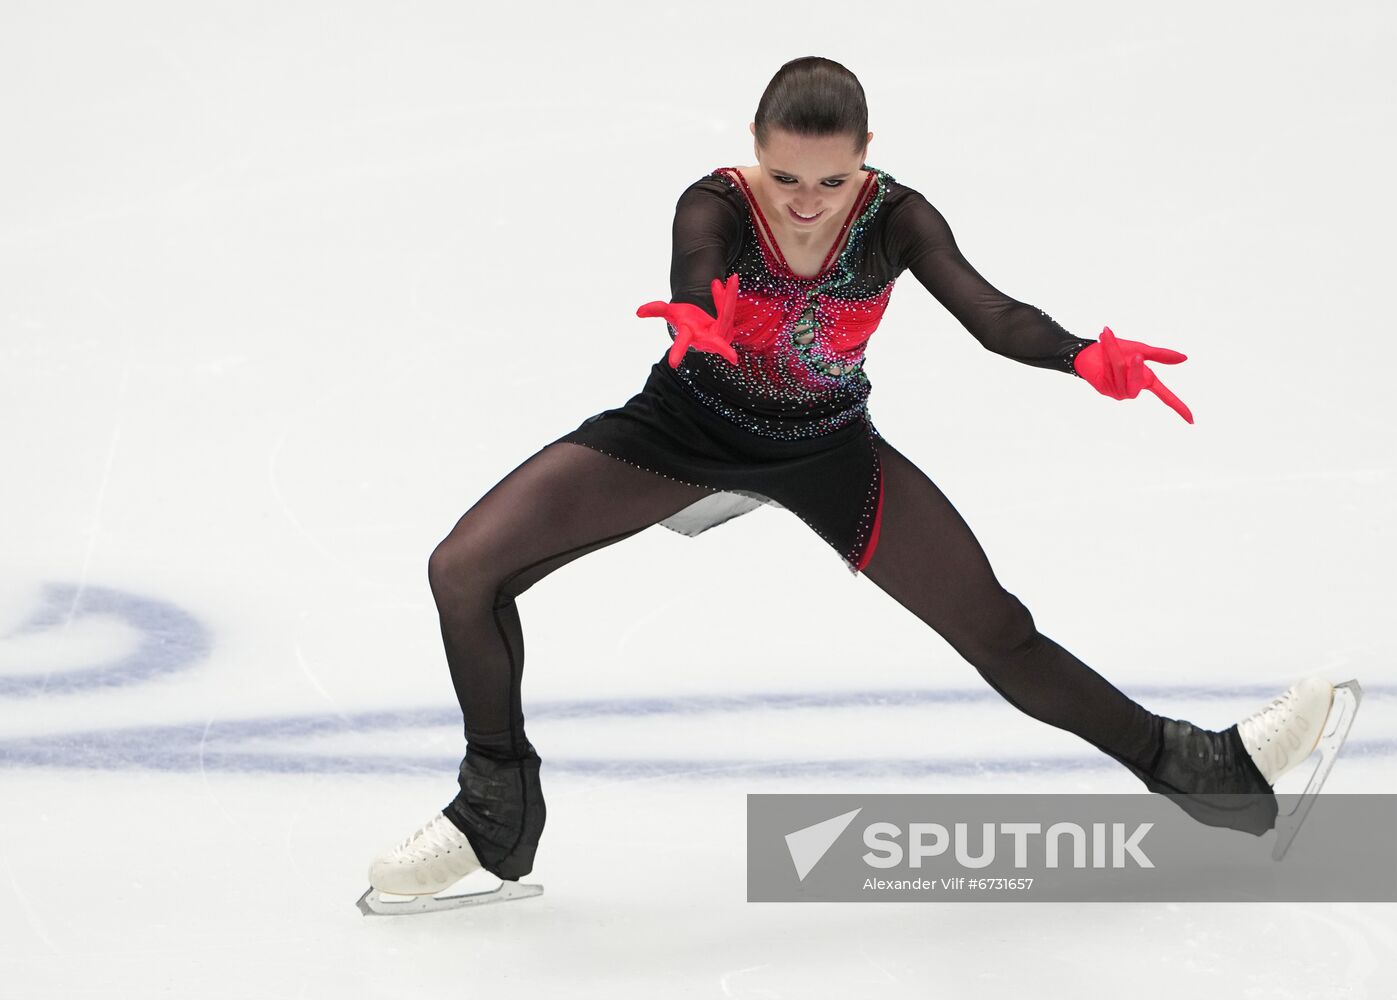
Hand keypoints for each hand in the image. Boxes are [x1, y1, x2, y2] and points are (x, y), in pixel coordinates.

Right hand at [636, 274, 739, 367]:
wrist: (701, 323)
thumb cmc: (685, 320)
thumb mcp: (671, 313)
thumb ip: (656, 310)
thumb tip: (637, 312)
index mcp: (689, 335)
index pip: (681, 342)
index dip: (677, 351)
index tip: (672, 364)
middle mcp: (706, 339)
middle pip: (716, 342)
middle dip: (723, 350)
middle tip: (733, 358)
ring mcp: (720, 336)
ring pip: (727, 314)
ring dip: (729, 295)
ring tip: (733, 278)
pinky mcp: (729, 329)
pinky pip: (729, 307)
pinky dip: (726, 295)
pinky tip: (718, 284)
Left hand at [1074, 326, 1193, 423]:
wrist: (1090, 349)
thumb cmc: (1116, 349)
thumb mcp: (1141, 349)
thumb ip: (1161, 355)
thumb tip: (1185, 358)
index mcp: (1146, 380)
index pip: (1166, 397)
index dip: (1179, 407)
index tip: (1192, 421)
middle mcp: (1133, 389)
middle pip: (1138, 382)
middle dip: (1135, 368)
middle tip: (1135, 354)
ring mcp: (1119, 392)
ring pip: (1121, 374)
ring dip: (1114, 353)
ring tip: (1107, 337)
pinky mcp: (1105, 390)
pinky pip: (1110, 373)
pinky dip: (1107, 356)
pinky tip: (1101, 347)